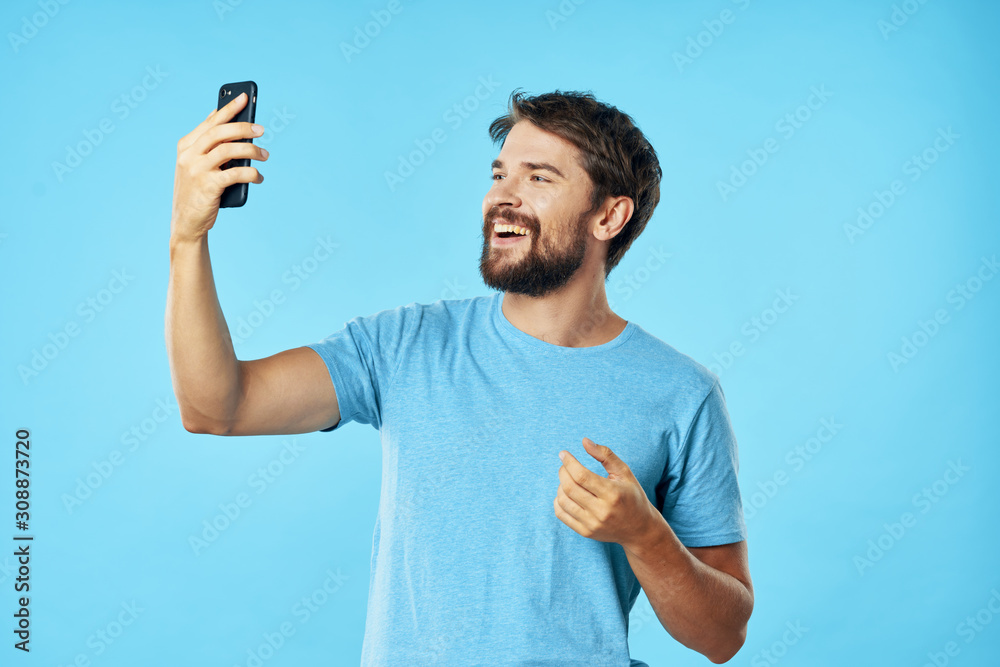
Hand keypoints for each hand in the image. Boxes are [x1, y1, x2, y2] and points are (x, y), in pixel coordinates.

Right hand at [170, 92, 267, 242]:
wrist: (186, 222)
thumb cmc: (197, 192)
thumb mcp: (198, 167)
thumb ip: (212, 150)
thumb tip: (240, 134)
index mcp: (186, 146)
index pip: (210, 122)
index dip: (228, 108)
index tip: (245, 97)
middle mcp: (189, 155)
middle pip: (220, 132)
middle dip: (243, 127)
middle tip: (261, 129)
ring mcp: (197, 170)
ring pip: (229, 150)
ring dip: (252, 151)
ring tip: (265, 155)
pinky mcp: (208, 186)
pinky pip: (236, 174)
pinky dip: (252, 174)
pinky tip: (259, 177)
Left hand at [553, 437, 659, 549]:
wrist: (639, 529)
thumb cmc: (632, 495)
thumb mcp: (624, 472)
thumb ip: (605, 455)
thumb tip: (584, 441)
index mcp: (613, 494)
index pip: (582, 476)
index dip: (569, 462)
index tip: (563, 454)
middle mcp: (602, 511)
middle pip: (570, 487)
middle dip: (563, 472)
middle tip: (564, 465)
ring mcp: (592, 524)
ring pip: (563, 501)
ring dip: (560, 485)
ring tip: (568, 479)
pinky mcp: (586, 532)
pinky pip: (561, 514)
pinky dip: (558, 501)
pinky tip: (566, 493)